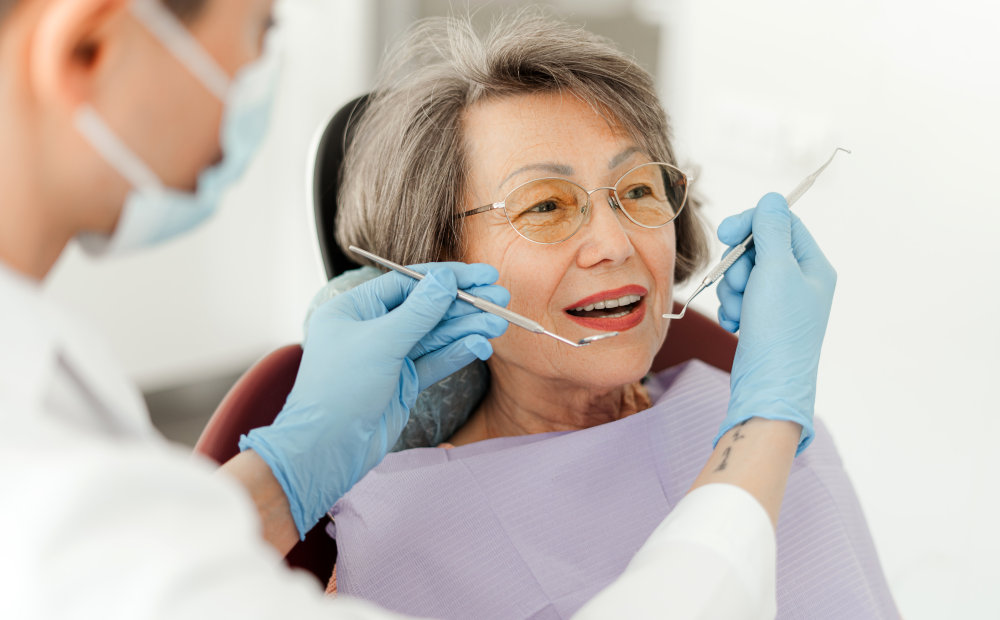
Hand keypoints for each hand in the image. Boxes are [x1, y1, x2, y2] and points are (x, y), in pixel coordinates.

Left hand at [239, 263, 508, 537]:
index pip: (408, 282)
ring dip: (467, 329)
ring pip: (435, 336)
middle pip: (426, 308)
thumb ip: (419, 311)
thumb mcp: (381, 342)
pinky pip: (435, 362)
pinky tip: (481, 345)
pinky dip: (458, 353)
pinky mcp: (403, 383)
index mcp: (355, 309)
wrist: (326, 450)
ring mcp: (389, 357)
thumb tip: (447, 279)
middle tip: (501, 298)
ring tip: (499, 324)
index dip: (448, 277)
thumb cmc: (340, 390)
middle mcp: (372, 329)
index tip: (484, 274)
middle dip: (464, 304)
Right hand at [714, 193, 836, 453]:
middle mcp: (801, 282)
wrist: (769, 386)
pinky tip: (736, 324)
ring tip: (739, 310)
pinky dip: (732, 307)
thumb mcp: (776, 271)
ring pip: (745, 274)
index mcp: (815, 266)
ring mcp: (782, 303)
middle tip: (740, 284)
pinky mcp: (763, 320)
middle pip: (759, 248)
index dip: (751, 223)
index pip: (782, 224)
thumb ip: (771, 230)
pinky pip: (740, 298)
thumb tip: (772, 198)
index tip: (725, 232)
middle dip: (739, 263)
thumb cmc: (779, 330)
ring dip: (733, 288)